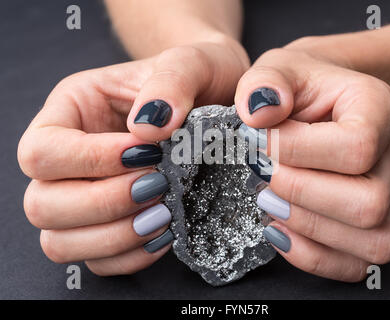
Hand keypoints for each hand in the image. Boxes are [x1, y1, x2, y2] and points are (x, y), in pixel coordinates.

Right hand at [17, 41, 248, 275]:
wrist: (216, 98)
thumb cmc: (197, 77)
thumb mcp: (191, 64)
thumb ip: (170, 82)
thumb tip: (148, 129)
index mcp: (72, 110)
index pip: (42, 151)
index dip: (91, 161)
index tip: (147, 155)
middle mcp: (69, 156)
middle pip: (42, 204)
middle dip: (104, 204)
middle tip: (158, 187)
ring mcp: (84, 195)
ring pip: (61, 241)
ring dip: (114, 236)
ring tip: (163, 214)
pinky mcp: (108, 224)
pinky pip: (99, 260)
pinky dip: (130, 256)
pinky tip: (165, 233)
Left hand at [235, 39, 389, 281]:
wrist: (316, 102)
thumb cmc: (298, 86)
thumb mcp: (277, 69)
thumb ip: (264, 83)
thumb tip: (258, 113)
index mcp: (377, 107)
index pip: (356, 145)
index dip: (298, 151)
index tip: (257, 142)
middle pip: (369, 202)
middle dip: (301, 193)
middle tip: (262, 173)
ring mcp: (387, 194)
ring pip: (374, 240)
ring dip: (309, 228)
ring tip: (269, 201)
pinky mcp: (370, 224)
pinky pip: (356, 263)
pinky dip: (313, 255)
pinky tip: (278, 229)